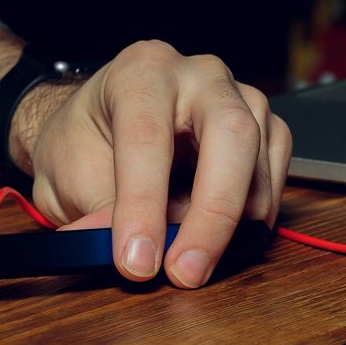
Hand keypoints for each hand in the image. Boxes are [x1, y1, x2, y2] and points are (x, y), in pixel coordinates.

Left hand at [17, 41, 291, 287]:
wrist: (101, 124)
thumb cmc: (86, 139)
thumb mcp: (69, 175)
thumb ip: (100, 215)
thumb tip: (131, 259)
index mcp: (140, 72)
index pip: (148, 137)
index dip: (143, 205)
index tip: (136, 261)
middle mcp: (197, 75)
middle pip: (230, 134)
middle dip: (213, 212)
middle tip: (187, 272)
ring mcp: (238, 96)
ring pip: (259, 157)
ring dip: (235, 222)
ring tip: (195, 259)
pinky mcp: (263, 126)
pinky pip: (276, 170)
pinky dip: (256, 213)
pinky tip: (227, 237)